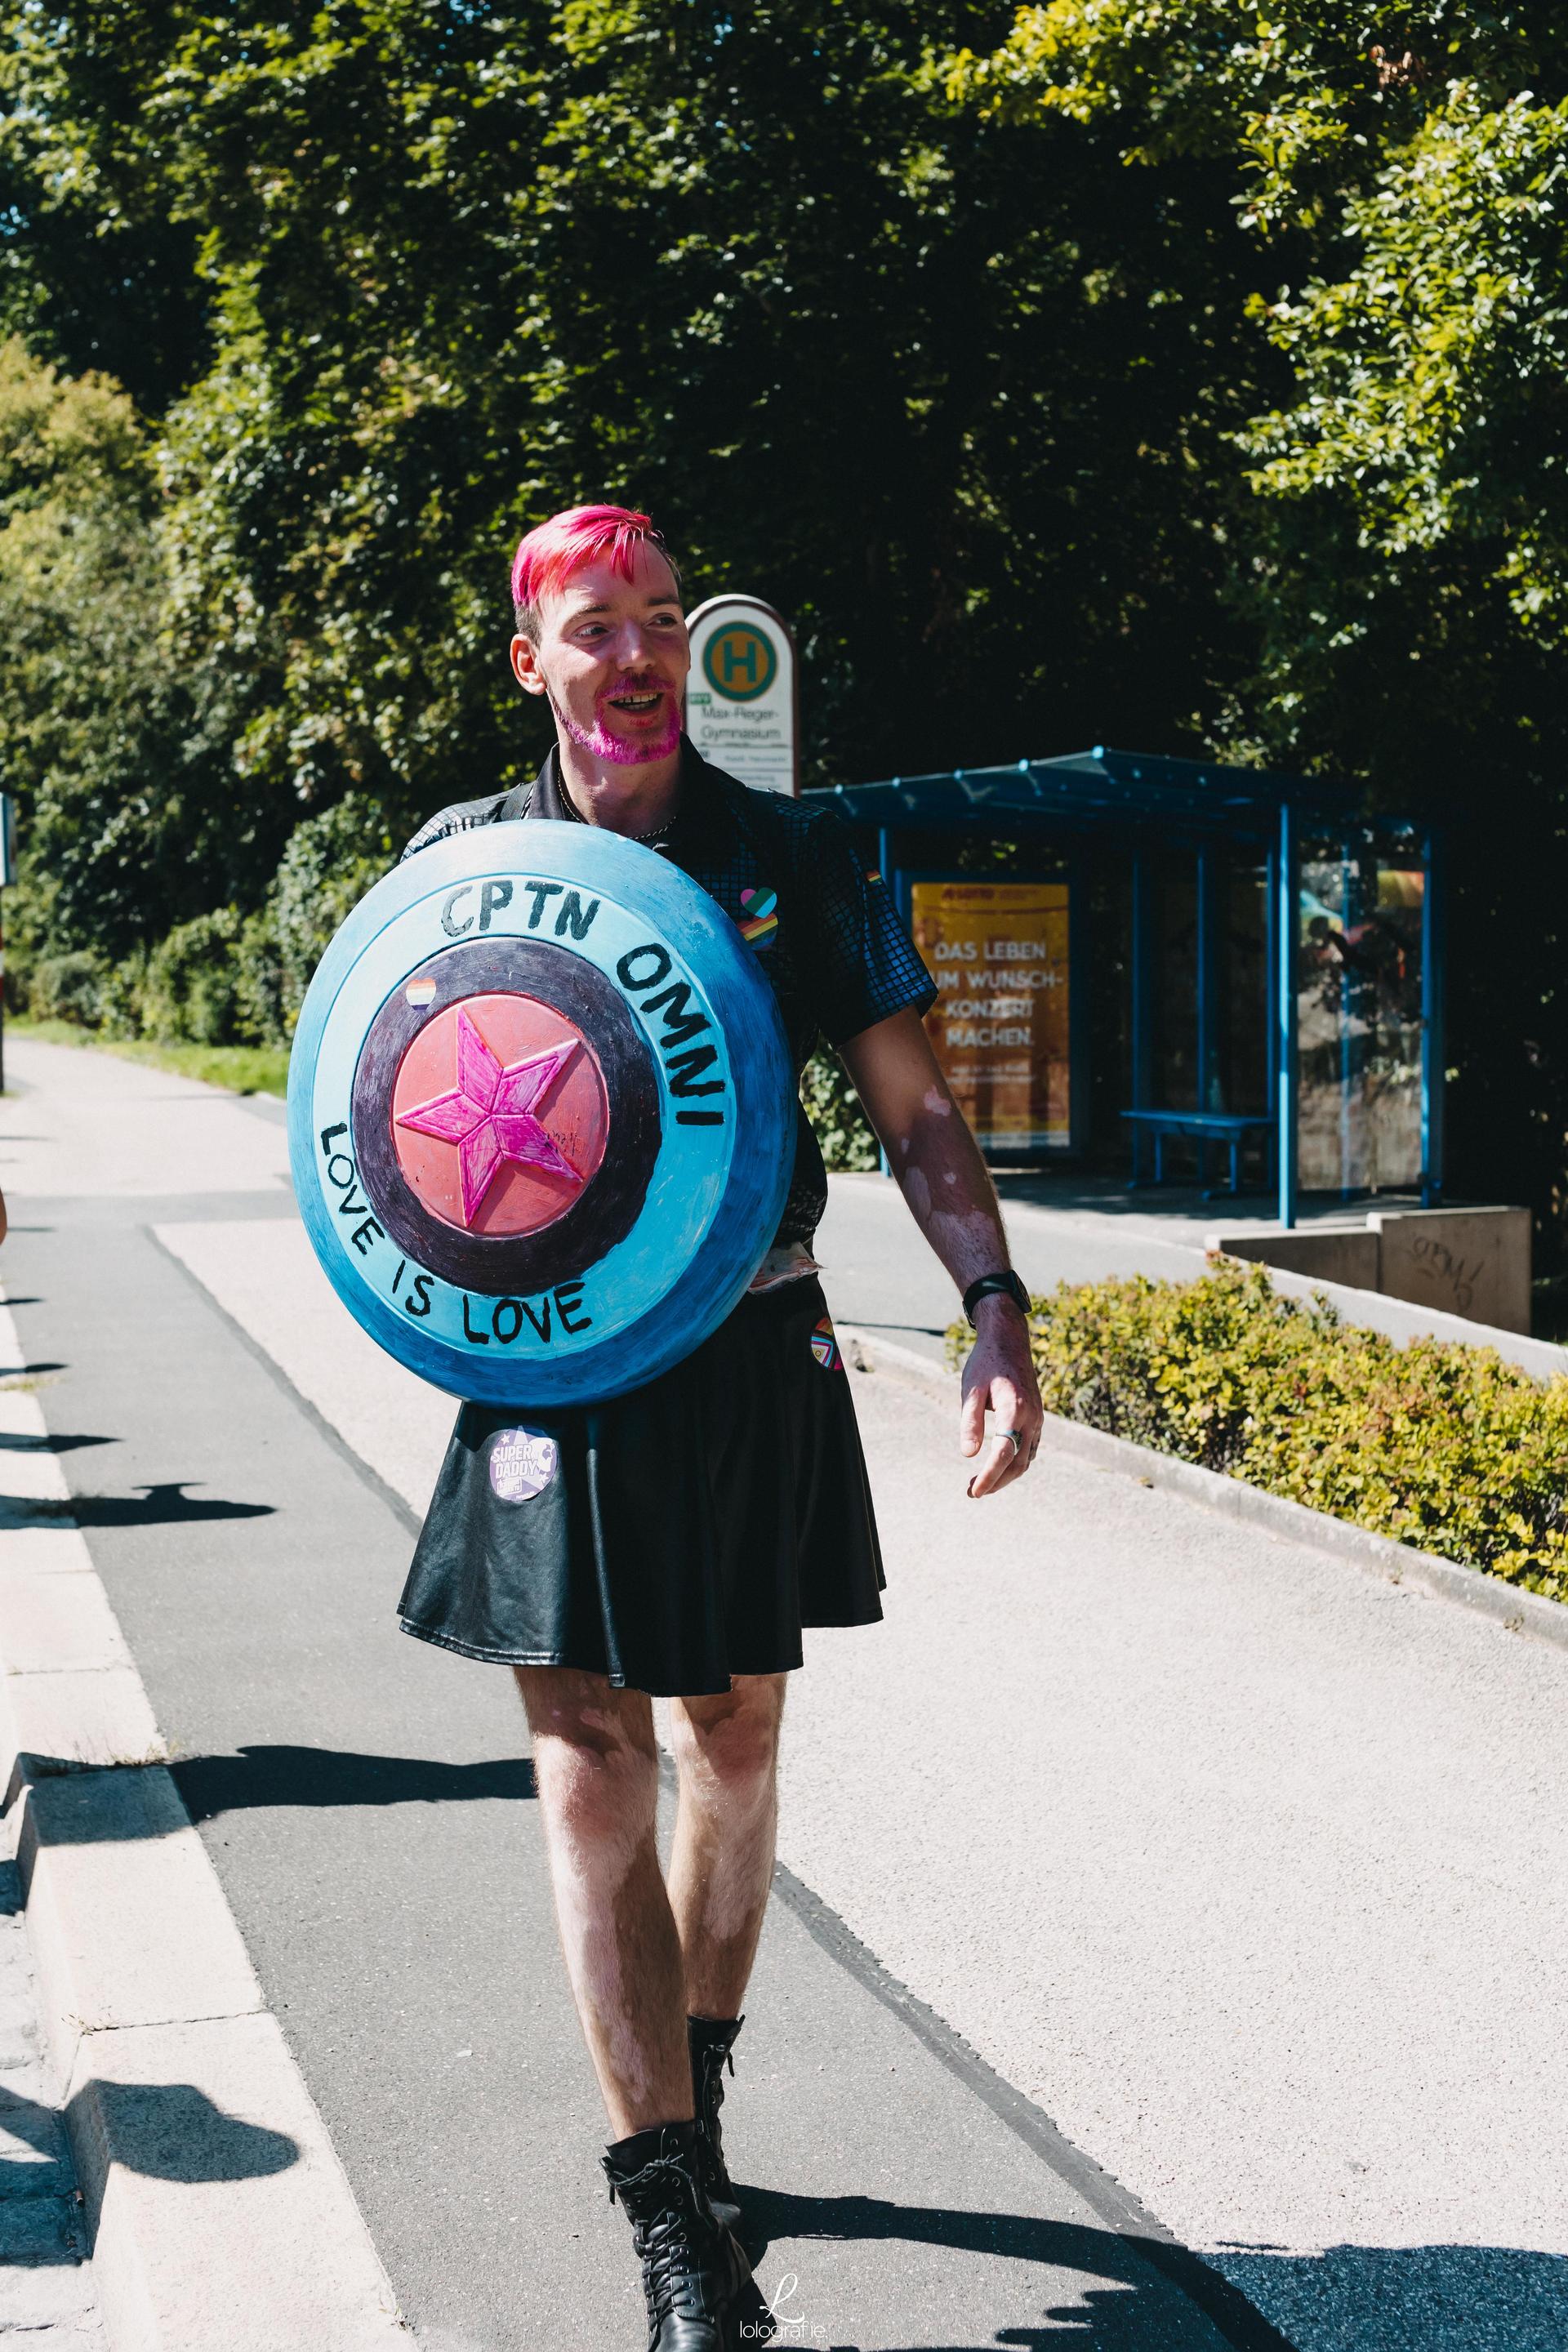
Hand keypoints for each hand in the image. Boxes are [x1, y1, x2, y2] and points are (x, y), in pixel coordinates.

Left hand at [959, 1296, 1043, 1497]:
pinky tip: (998, 1466)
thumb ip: (971, 1422)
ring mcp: (1037, 1419)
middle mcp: (1031, 1417)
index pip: (1003, 1453)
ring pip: (1026, 1459)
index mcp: (1014, 1409)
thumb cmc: (986, 1363)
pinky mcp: (1037, 1418)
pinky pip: (1030, 1449)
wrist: (1009, 1341)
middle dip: (996, 1482)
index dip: (989, 1476)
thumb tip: (968, 1454)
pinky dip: (1016, 1463)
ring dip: (1006, 1476)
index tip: (974, 1490)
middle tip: (972, 1491)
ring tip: (981, 1483)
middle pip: (1018, 1463)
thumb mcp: (971, 1390)